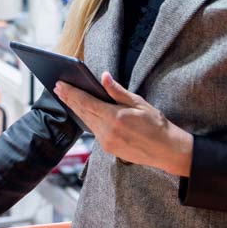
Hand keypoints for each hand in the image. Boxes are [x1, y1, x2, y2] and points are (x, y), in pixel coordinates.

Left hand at [54, 72, 192, 176]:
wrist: (168, 150)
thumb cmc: (157, 125)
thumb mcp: (139, 103)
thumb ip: (118, 91)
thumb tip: (104, 77)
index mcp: (115, 118)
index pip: (86, 102)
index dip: (71, 93)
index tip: (60, 84)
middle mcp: (107, 132)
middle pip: (82, 112)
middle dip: (69, 99)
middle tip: (58, 87)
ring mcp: (107, 142)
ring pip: (86, 122)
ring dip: (75, 109)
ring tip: (66, 97)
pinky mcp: (108, 149)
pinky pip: (93, 130)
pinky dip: (86, 119)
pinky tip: (82, 111)